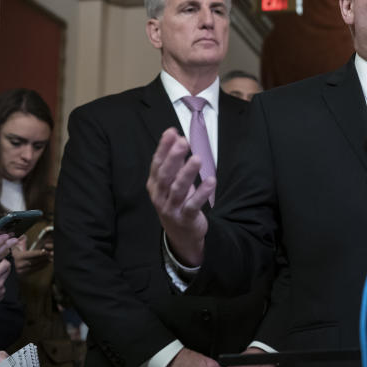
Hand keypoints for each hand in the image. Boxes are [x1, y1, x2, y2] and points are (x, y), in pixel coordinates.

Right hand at [11, 235, 51, 276]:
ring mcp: (22, 270)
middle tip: (51, 254)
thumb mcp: (15, 247)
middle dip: (43, 257)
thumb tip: (24, 236)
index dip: (38, 253)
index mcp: (18, 257)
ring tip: (51, 258)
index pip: (30, 255)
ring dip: (44, 262)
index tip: (45, 251)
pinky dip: (42, 266)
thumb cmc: (15, 254)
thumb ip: (20, 241)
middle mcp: (20, 264)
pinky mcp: (25, 274)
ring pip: (36, 266)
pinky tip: (47, 263)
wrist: (8, 266)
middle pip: (34, 261)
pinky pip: (35, 270)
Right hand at [146, 128, 213, 266]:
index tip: (171, 132)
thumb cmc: (177, 202)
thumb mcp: (172, 182)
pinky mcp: (185, 218)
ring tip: (197, 159)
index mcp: (155, 184)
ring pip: (178, 189)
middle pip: (165, 175)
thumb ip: (174, 162)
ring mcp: (171, 208)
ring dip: (187, 174)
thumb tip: (175, 136)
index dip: (163, 148)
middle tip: (183, 142)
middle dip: (173, 158)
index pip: (157, 164)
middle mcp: (159, 196)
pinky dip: (202, 193)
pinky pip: (193, 205)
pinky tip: (211, 181)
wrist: (180, 234)